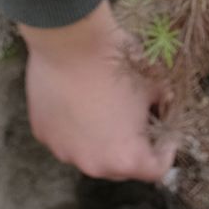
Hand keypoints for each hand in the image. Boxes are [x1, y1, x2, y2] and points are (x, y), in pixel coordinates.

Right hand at [19, 1, 174, 182]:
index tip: (164, 135)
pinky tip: (76, 99)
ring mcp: (64, 151)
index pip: (155, 169)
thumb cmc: (116, 63)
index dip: (165, 151)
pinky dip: (73, 126)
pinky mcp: (43, 134)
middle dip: (131, 146)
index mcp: (126, 158)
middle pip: (120, 165)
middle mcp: (93, 165)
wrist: (71, 39)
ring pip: (89, 152)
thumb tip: (164, 104)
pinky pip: (64, 137)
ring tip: (101, 107)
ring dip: (99, 138)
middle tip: (134, 121)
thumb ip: (162, 105)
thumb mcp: (154, 85)